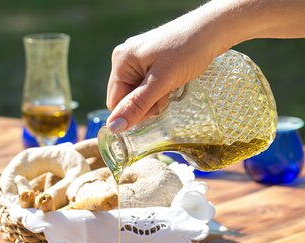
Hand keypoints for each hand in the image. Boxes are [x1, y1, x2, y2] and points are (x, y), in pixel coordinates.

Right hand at [105, 20, 220, 132]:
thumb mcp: (162, 81)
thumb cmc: (189, 50)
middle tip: (167, 96)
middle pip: (126, 96)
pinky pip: (147, 82)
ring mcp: (139, 56)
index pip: (115, 102)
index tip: (158, 107)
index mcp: (121, 61)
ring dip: (154, 97)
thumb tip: (113, 127)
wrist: (216, 27)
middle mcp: (125, 57)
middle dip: (145, 103)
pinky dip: (159, 88)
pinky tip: (172, 83)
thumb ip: (137, 105)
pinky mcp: (152, 58)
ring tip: (172, 87)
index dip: (133, 112)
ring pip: (138, 91)